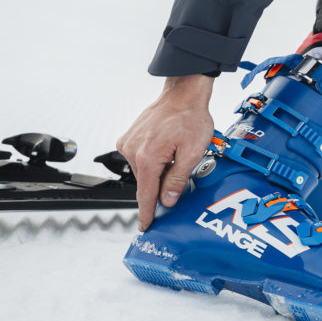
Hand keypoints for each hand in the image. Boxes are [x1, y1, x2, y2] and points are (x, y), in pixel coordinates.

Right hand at [117, 75, 214, 230]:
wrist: (183, 94)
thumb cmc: (190, 117)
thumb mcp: (193, 152)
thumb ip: (178, 178)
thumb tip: (167, 200)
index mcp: (148, 157)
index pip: (145, 194)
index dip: (147, 213)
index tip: (145, 226)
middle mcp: (132, 151)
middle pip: (146, 182)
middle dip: (162, 184)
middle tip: (180, 173)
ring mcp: (128, 143)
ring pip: (144, 170)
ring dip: (159, 170)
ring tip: (176, 153)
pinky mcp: (129, 138)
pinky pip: (140, 158)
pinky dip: (153, 159)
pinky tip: (168, 148)